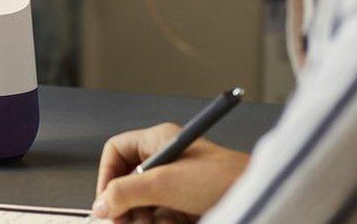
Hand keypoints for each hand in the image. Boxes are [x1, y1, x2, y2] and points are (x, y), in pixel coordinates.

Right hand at [92, 123, 249, 221]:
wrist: (255, 198)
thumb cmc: (221, 180)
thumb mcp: (165, 183)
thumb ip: (126, 192)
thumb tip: (101, 204)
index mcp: (158, 141)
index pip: (117, 151)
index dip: (107, 175)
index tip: (105, 202)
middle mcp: (164, 160)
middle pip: (125, 182)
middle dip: (124, 205)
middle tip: (123, 223)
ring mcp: (174, 184)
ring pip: (140, 205)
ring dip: (142, 219)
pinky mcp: (184, 205)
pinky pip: (158, 217)